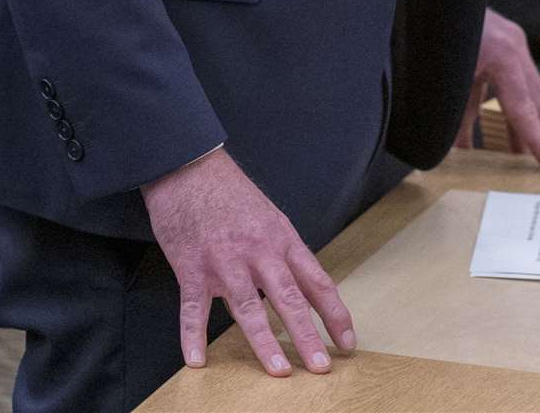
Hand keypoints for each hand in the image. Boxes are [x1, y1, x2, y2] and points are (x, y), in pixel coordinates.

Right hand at [142, 149, 354, 376]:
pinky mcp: (191, 268)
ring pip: (248, 307)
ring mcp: (224, 261)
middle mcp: (258, 251)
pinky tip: (196, 360)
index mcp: (282, 238)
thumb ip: (281, 255)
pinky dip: (193, 336)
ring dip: (263, 342)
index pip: (317, 281)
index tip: (348, 341)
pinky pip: (192, 309)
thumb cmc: (231, 193)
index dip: (335, 314)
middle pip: (289, 298)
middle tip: (321, 366)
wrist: (191, 168)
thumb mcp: (269, 217)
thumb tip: (297, 291)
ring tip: (277, 370)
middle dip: (307, 335)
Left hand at [455, 7, 539, 172]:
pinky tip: (490, 137)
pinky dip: (502, 109)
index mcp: (502, 54)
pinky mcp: (496, 42)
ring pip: (524, 94)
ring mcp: (507, 42)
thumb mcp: (440, 70)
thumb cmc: (431, 21)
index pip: (525, 110)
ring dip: (529, 128)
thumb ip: (451, 111)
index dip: (539, 143)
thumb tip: (455, 151)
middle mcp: (512, 48)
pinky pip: (504, 84)